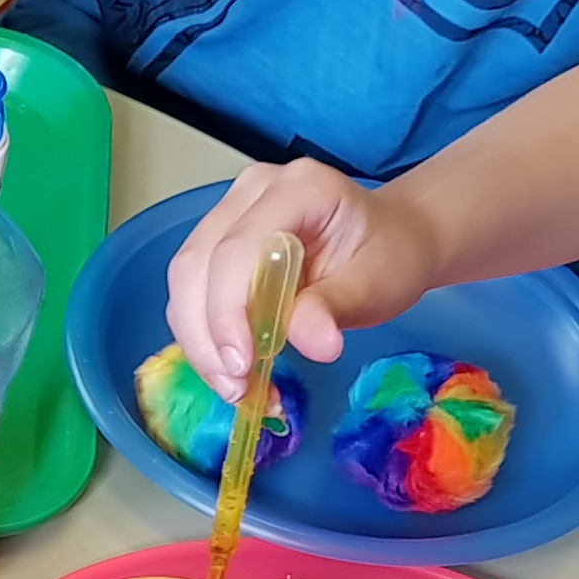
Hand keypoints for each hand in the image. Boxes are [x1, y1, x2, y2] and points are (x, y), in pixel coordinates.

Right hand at [164, 158, 442, 396]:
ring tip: (236, 388)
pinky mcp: (218, 242)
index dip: (228, 310)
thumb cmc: (388, 256)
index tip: (243, 366)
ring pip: (185, 283)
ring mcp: (229, 213)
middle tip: (236, 389)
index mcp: (298, 189)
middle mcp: (252, 193)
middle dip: (207, 335)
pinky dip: (206, 338)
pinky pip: (193, 293)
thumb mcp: (376, 285)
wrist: (393, 241)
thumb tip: (309, 342)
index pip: (238, 248)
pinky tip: (233, 370)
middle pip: (197, 264)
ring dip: (200, 342)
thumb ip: (335, 308)